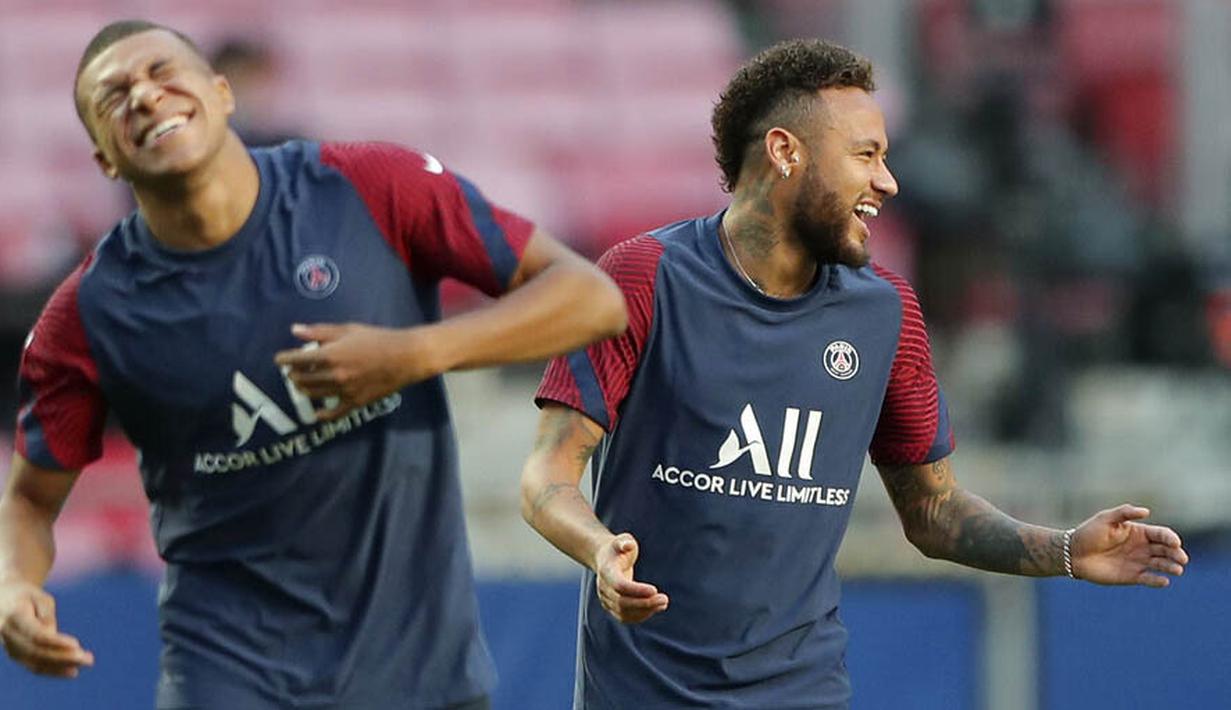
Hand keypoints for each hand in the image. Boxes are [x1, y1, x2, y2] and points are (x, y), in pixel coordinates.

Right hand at [0, 581, 92, 677]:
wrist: (4, 600)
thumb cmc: (27, 596)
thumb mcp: (40, 598)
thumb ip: (46, 616)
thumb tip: (52, 634)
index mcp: (14, 617)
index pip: (36, 635)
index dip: (56, 642)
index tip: (77, 644)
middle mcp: (8, 636)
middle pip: (37, 652)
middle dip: (63, 657)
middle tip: (88, 659)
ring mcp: (9, 648)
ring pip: (35, 663)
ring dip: (61, 666)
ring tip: (86, 663)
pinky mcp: (15, 655)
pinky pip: (34, 666)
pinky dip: (53, 670)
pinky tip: (72, 671)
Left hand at [274, 323, 434, 419]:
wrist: (405, 357)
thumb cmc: (377, 339)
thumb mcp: (348, 330)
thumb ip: (319, 332)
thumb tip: (294, 330)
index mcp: (330, 355)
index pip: (296, 360)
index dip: (284, 359)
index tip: (279, 359)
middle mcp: (334, 375)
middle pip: (302, 379)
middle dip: (293, 374)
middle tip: (292, 371)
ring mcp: (344, 391)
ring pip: (313, 394)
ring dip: (303, 390)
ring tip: (301, 385)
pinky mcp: (356, 402)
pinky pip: (334, 413)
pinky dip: (322, 415)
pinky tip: (316, 413)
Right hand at [593, 533, 668, 623]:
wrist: (605, 559)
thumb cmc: (618, 548)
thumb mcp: (622, 539)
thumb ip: (625, 542)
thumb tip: (628, 545)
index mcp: (606, 571)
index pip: (620, 585)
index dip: (636, 590)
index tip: (655, 590)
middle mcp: (603, 588)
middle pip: (622, 602)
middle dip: (644, 603)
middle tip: (664, 599)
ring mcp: (605, 599)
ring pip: (623, 612)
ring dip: (645, 611)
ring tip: (663, 603)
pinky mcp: (611, 607)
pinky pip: (625, 617)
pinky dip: (640, 615)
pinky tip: (655, 608)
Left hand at [1071, 504, 1188, 587]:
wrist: (1073, 553)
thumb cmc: (1089, 533)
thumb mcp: (1106, 518)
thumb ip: (1125, 512)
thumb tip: (1147, 511)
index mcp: (1139, 532)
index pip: (1161, 534)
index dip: (1170, 538)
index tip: (1174, 542)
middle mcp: (1142, 547)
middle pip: (1165, 550)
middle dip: (1176, 554)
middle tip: (1182, 558)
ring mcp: (1138, 562)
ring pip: (1160, 565)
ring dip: (1171, 567)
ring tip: (1177, 570)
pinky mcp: (1132, 576)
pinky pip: (1149, 579)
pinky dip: (1157, 580)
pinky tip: (1164, 581)